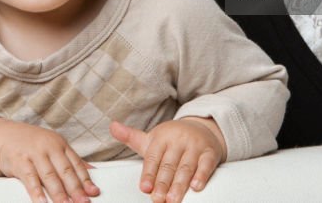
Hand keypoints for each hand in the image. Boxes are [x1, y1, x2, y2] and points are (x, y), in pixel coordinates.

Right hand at [0, 118, 98, 202]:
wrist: (2, 135)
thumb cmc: (30, 144)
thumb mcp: (52, 147)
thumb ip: (69, 160)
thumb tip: (91, 173)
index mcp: (60, 144)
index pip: (76, 164)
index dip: (85, 180)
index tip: (94, 192)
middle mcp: (49, 147)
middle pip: (65, 171)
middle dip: (75, 189)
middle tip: (83, 202)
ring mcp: (34, 154)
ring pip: (50, 176)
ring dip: (59, 194)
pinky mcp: (20, 161)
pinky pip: (30, 179)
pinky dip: (37, 192)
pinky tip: (42, 202)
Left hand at [110, 118, 224, 202]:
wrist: (201, 127)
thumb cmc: (172, 138)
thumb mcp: (152, 138)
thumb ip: (131, 137)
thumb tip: (112, 126)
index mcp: (162, 138)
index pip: (153, 158)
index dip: (149, 174)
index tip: (144, 188)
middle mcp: (178, 140)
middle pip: (169, 165)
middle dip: (163, 184)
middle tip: (157, 199)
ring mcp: (195, 146)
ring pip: (186, 168)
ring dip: (180, 185)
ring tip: (173, 200)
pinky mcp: (209, 152)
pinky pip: (206, 165)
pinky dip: (202, 176)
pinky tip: (196, 187)